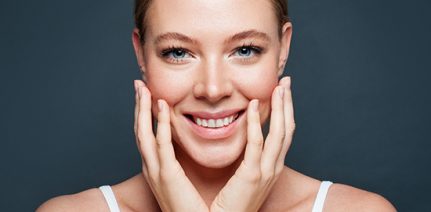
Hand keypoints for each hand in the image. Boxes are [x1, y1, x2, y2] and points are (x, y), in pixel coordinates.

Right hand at [134, 80, 207, 211]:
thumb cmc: (194, 209)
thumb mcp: (183, 183)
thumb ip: (182, 166)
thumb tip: (187, 151)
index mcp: (157, 169)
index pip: (148, 136)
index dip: (145, 116)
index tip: (149, 97)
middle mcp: (152, 168)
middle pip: (140, 131)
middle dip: (138, 107)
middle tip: (139, 86)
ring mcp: (156, 171)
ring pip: (143, 134)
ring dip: (143, 110)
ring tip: (143, 89)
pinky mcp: (167, 175)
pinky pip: (160, 144)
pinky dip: (158, 124)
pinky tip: (160, 107)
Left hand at [210, 77, 294, 211]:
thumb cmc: (229, 206)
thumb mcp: (243, 180)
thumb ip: (246, 161)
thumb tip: (243, 143)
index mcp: (270, 169)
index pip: (283, 135)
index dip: (284, 112)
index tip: (281, 93)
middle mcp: (273, 169)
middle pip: (287, 130)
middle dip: (288, 104)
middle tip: (286, 82)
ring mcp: (266, 173)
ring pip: (279, 134)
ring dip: (280, 108)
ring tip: (279, 87)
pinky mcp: (252, 177)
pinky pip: (257, 145)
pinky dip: (256, 124)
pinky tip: (253, 106)